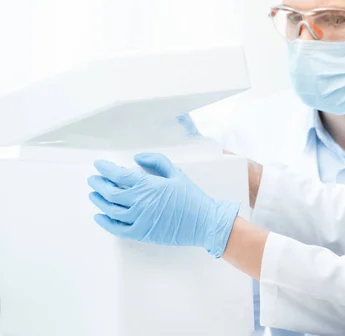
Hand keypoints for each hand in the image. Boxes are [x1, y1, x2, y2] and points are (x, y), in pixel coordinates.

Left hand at [87, 153, 239, 257]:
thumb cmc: (191, 197)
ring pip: (110, 210)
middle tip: (93, 179)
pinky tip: (99, 216)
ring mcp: (139, 220)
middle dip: (99, 183)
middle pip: (110, 192)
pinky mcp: (141, 233)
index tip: (99, 165)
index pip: (119, 175)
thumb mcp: (176, 173)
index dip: (106, 169)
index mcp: (149, 186)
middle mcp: (140, 203)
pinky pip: (117, 229)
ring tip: (93, 194)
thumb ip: (156, 161)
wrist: (204, 222)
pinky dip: (105, 223)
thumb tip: (137, 158)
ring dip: (99, 201)